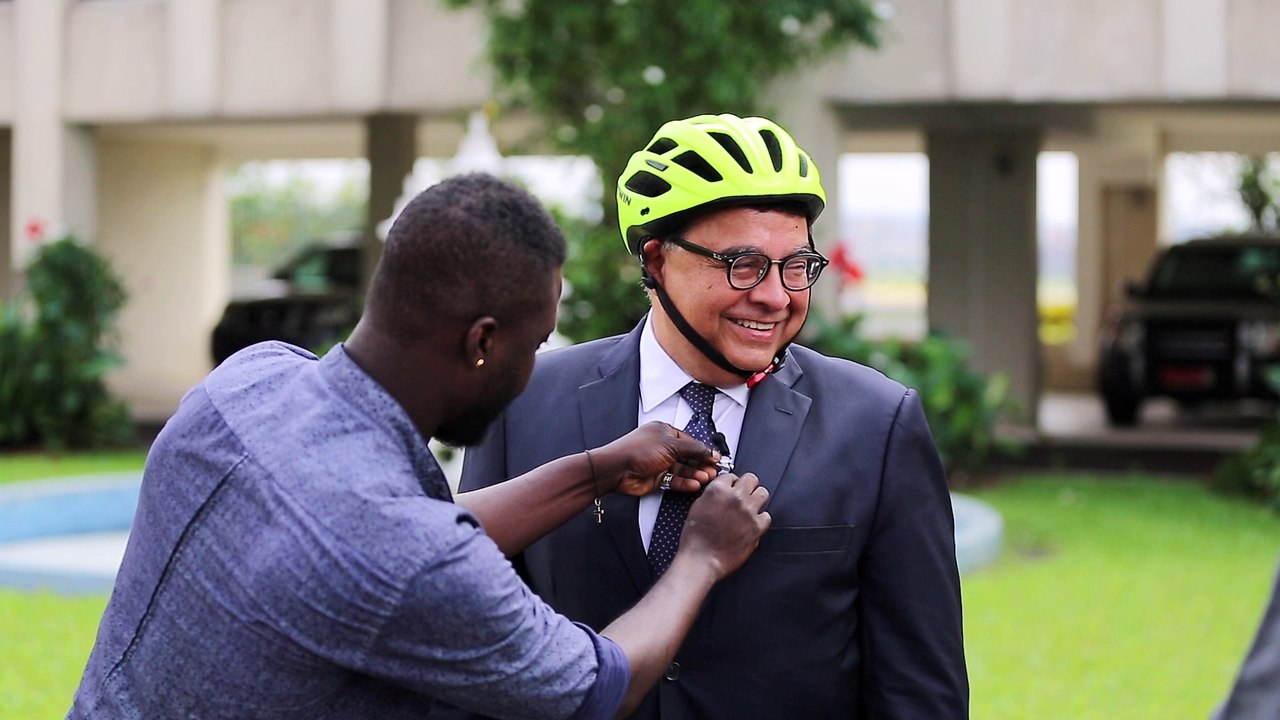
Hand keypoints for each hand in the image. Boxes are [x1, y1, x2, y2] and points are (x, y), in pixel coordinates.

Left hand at [589, 422, 719, 496]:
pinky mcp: (657, 478)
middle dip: (701, 464)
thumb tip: (711, 451)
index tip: (716, 458)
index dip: (704, 450)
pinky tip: (694, 484)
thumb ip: (694, 449)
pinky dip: (685, 483)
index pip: (690, 441)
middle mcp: (663, 447)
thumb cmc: (638, 450)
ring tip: (706, 478)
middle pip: (688, 456)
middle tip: (714, 471)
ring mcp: (660, 463)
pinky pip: (675, 481)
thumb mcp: (672, 445)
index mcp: (665, 432)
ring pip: (683, 470)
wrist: (617, 468)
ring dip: (695, 474)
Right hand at [675, 473, 770, 580]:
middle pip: (751, 479)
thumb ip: (713, 495)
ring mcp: (748, 511)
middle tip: (743, 496)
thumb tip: (724, 491)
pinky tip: (751, 524)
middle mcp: (735, 497)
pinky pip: (767, 516)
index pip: (731, 475)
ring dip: (756, 499)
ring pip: (763, 493)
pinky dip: (760, 519)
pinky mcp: (757, 527)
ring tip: (750, 508)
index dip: (731, 483)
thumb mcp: (697, 507)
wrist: (702, 560)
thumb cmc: (695, 538)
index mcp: (717, 490)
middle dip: (747, 487)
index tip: (731, 490)